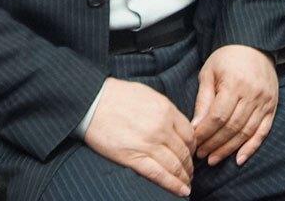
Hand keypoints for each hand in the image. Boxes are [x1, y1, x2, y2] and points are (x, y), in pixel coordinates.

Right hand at [83, 77, 194, 196]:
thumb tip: (174, 123)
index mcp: (166, 110)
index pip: (189, 134)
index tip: (191, 153)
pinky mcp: (133, 158)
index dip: (193, 147)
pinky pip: (159, 175)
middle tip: (190, 172)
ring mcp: (149, 144)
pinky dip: (173, 185)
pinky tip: (182, 191)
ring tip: (186, 184)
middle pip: (184, 152)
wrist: (91, 102)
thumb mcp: (147, 93)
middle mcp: (162, 128)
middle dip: (189, 165)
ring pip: (175, 165)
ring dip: (183, 177)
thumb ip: (164, 109)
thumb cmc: (116, 95)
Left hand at [191, 45, 278, 167]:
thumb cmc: (227, 58)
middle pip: (232, 127)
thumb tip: (195, 127)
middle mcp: (252, 94)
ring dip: (229, 149)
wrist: (255, 46)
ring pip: (246, 132)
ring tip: (213, 159)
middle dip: (214, 144)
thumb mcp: (209, 73)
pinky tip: (239, 159)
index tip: (194, 142)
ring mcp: (265, 102)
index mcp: (234, 83)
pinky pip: (263, 132)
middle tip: (201, 154)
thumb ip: (203, 100)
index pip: (218, 116)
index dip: (205, 132)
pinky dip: (251, 148)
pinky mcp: (272, 107)